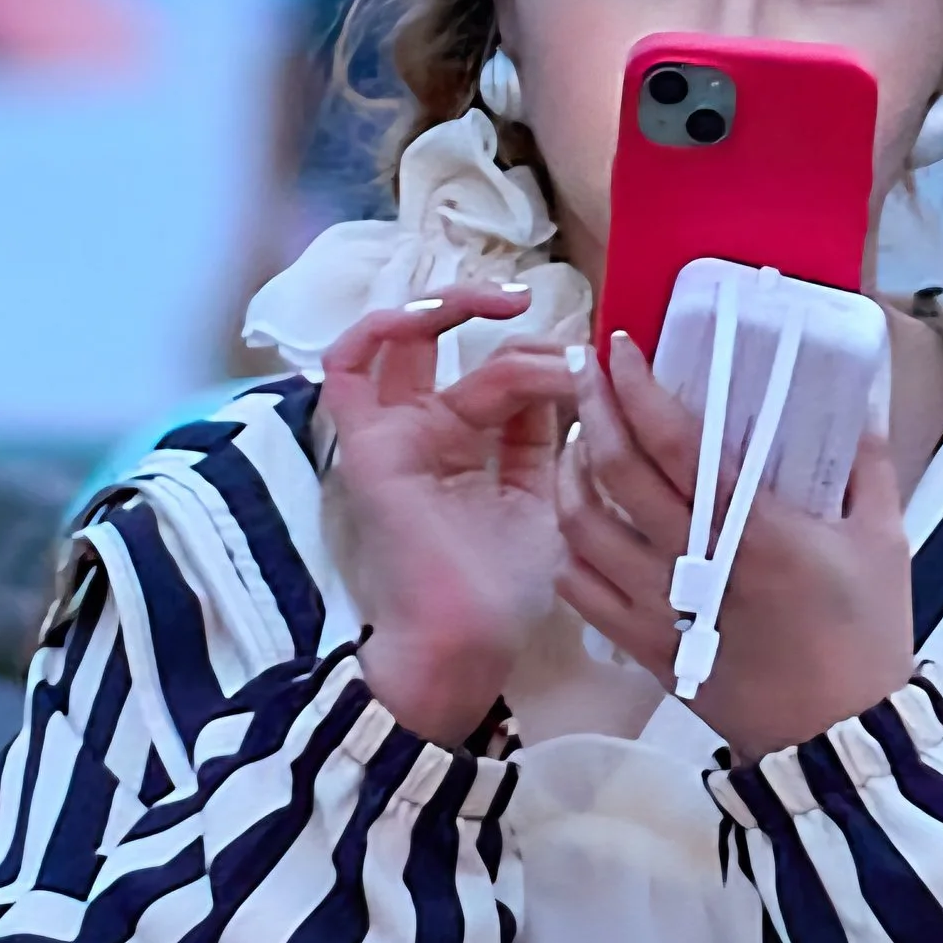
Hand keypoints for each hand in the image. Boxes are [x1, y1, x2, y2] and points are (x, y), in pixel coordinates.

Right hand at [321, 284, 574, 745]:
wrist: (469, 640)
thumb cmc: (505, 588)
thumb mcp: (544, 496)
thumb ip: (545, 436)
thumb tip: (568, 372)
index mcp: (470, 449)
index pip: (505, 378)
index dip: (550, 359)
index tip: (595, 364)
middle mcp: (427, 432)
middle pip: (454, 348)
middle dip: (506, 322)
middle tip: (562, 333)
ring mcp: (394, 434)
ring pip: (412, 344)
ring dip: (456, 309)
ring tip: (507, 303)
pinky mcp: (369, 443)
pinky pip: (347, 368)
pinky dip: (382, 327)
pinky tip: (436, 314)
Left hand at [554, 333, 915, 757]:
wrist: (841, 741)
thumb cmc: (868, 636)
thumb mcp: (884, 538)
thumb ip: (869, 460)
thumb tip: (865, 392)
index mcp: (755, 530)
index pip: (675, 442)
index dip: (638, 388)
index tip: (621, 348)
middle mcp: (696, 564)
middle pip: (614, 471)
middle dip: (592, 408)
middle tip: (587, 371)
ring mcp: (662, 609)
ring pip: (581, 526)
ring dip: (570, 472)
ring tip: (579, 440)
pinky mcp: (646, 648)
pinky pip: (580, 588)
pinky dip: (569, 546)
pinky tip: (579, 520)